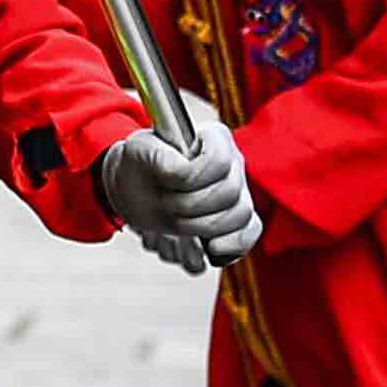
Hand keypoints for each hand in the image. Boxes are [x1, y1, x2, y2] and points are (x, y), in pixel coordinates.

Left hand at [100, 115, 262, 270]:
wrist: (136, 188)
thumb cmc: (139, 165)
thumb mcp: (135, 150)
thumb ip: (154, 154)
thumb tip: (178, 171)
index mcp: (214, 137)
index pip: (219, 160)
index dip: (192, 177)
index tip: (166, 181)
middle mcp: (233, 162)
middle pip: (230, 192)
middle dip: (190, 205)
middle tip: (166, 204)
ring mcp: (239, 191)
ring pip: (241, 215)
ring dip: (203, 226)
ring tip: (178, 222)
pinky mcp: (237, 218)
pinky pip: (250, 231)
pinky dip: (235, 244)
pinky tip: (212, 248)